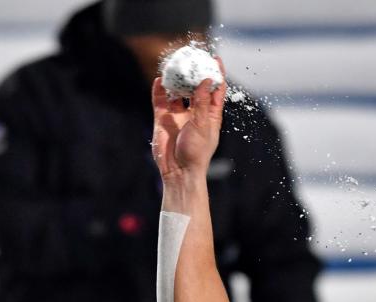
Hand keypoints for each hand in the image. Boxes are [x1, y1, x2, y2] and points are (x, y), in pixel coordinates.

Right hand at [150, 59, 226, 181]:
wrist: (178, 171)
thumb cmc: (196, 152)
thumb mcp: (203, 125)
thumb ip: (203, 103)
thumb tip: (206, 81)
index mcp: (210, 115)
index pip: (215, 90)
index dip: (216, 74)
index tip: (215, 59)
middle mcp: (195, 113)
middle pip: (195, 87)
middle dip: (193, 72)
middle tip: (191, 57)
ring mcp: (178, 115)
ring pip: (177, 92)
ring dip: (176, 80)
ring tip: (174, 65)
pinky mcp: (163, 119)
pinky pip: (160, 101)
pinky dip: (160, 90)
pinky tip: (160, 80)